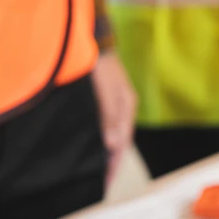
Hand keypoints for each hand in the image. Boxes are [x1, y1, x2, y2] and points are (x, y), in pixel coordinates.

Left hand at [90, 51, 136, 185]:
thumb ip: (109, 114)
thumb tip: (112, 143)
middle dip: (112, 160)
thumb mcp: (106, 89)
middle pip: (120, 139)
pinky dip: (101, 138)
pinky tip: (92, 143)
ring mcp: (115, 101)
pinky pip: (105, 124)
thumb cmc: (99, 63)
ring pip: (113, 132)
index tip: (106, 181)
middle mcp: (124, 105)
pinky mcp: (105, 98)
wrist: (91, 38)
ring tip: (97, 167)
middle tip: (101, 181)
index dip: (115, 161)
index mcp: (127, 105)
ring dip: (106, 150)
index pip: (123, 141)